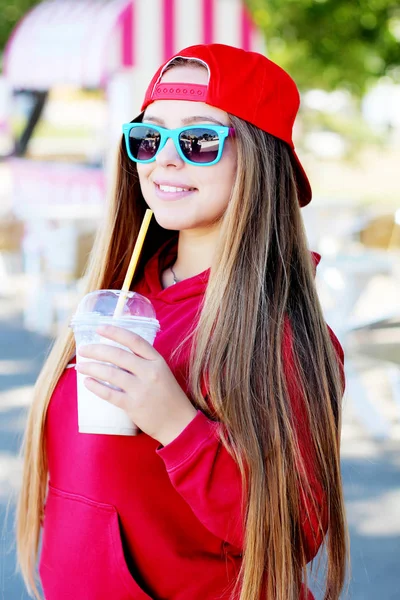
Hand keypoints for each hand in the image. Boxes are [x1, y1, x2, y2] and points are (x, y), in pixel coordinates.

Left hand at [76, 325, 197, 444]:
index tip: (100, 328)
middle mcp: (150, 372)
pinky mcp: (133, 405)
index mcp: (157, 361)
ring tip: (80, 366)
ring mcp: (141, 389)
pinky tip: (87, 382)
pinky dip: (96, 387)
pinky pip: (109, 393)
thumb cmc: (168, 396)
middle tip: (83, 349)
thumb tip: (116, 353)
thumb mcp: (162, 372)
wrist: (179, 423)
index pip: (134, 340)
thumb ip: (144, 362)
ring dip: (92, 367)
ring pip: (110, 373)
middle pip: (118, 355)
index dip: (115, 332)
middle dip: (96, 350)